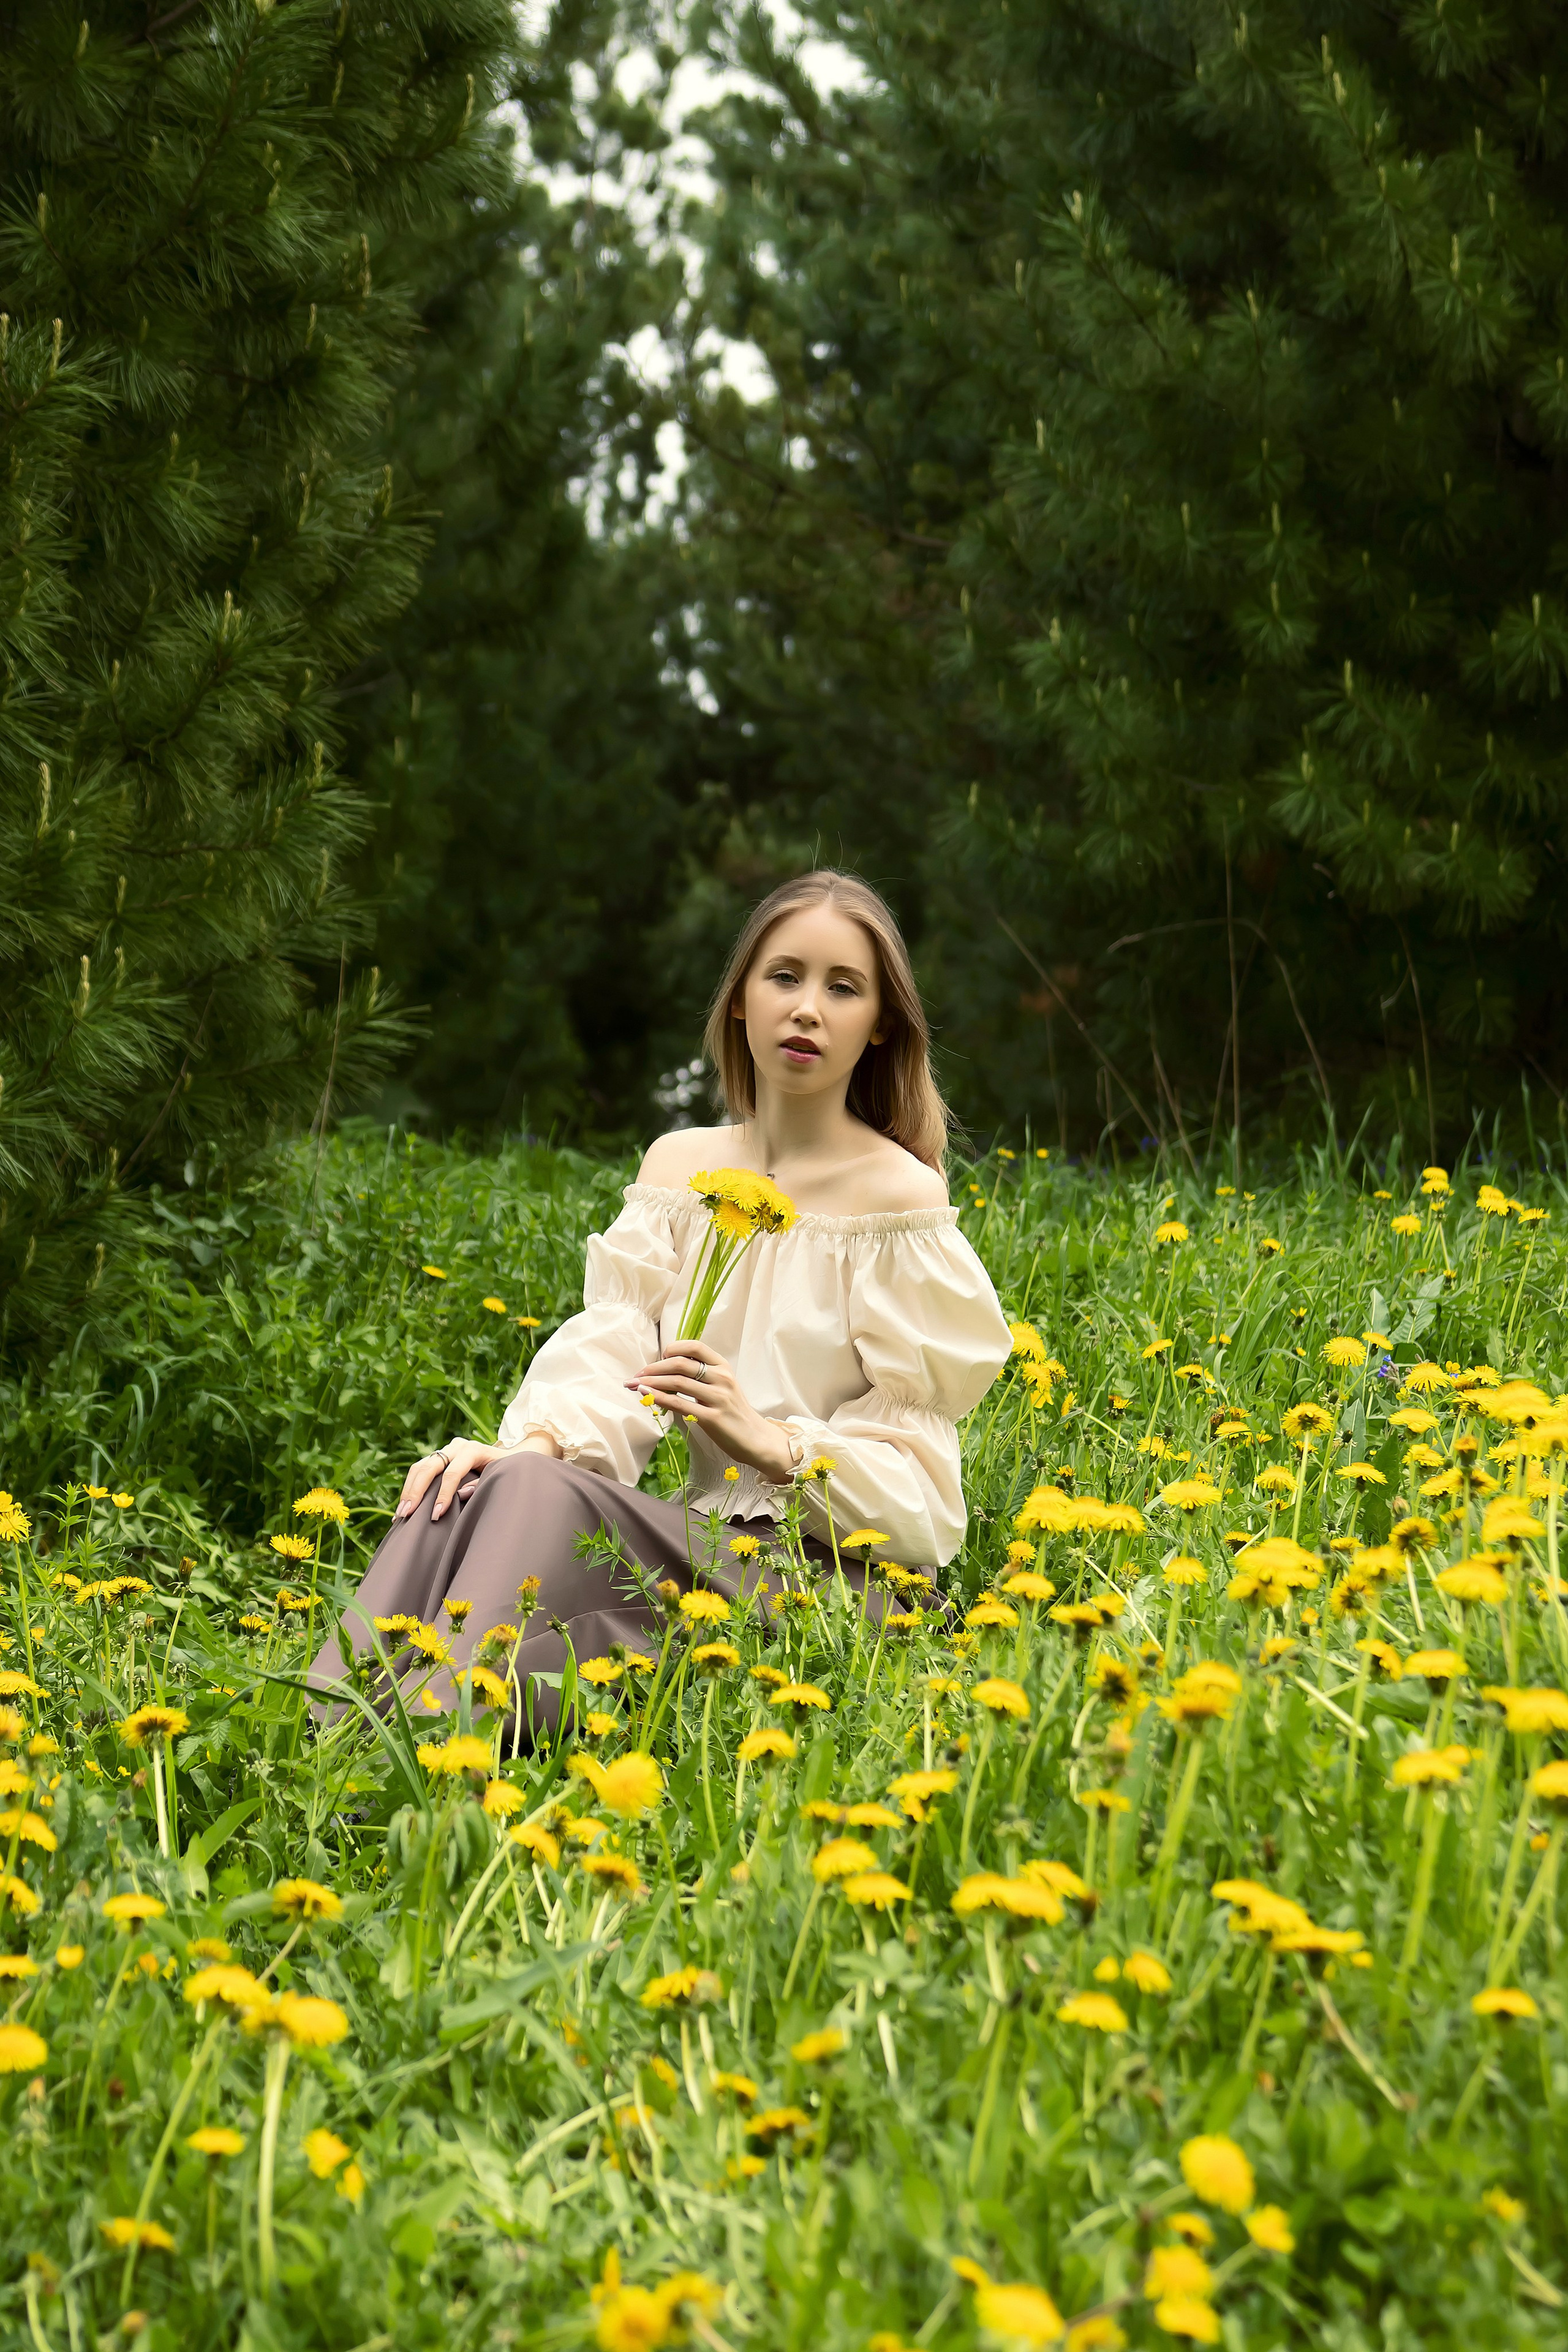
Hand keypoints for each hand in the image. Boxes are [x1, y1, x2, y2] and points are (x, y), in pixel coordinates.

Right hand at [395, 1430, 560, 1522]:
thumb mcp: (504, 1477)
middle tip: (406, 1515)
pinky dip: (410, 1488)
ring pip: (420, 1467)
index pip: (452, 1472)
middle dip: (416, 1492)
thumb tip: (461, 1494)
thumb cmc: (509, 1472)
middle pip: (430, 1466)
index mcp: (474, 1450)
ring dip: (408, 1490)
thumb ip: (483, 1485)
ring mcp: (446, 1450)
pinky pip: (419, 1470)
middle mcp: (457, 1446)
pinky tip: (403, 1506)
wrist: (510, 1458)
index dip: (443, 1494)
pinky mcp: (439, 1457)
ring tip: (400, 1514)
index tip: (435, 1516)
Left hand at [626, 1340, 794, 1482]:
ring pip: (677, 1382)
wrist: (756, 1438)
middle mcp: (722, 1378)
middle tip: (636, 1375)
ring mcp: (718, 1397)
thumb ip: (700, 1377)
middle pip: (680, 1364)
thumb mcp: (722, 1387)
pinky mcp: (712, 1418)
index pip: (695, 1346)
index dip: (672, 1348)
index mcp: (723, 1367)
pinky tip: (646, 1395)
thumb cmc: (734, 1413)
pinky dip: (659, 1398)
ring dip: (651, 1383)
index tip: (657, 1358)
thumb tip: (665, 1372)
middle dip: (653, 1368)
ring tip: (634, 1385)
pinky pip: (680, 1404)